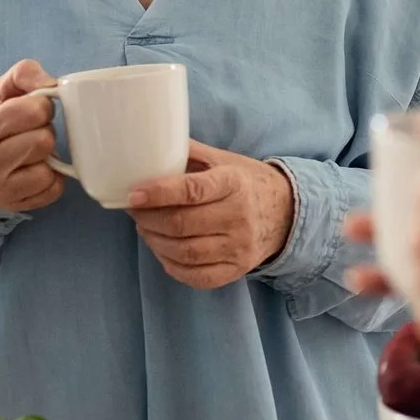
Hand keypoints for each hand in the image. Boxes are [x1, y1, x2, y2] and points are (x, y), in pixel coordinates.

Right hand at [0, 60, 65, 213]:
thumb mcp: (1, 90)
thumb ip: (26, 74)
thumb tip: (53, 84)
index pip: (37, 110)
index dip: (41, 107)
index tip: (29, 112)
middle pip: (45, 140)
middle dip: (43, 132)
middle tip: (28, 133)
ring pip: (49, 167)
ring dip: (46, 157)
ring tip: (28, 152)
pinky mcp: (14, 205)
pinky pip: (54, 189)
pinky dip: (50, 179)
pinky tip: (32, 170)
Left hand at [128, 142, 296, 289]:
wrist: (286, 212)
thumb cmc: (246, 182)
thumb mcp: (224, 160)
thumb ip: (189, 153)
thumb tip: (149, 143)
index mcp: (233, 183)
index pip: (192, 191)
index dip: (158, 194)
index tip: (133, 195)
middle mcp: (239, 216)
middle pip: (181, 224)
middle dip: (148, 219)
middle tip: (136, 211)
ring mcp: (239, 247)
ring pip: (184, 252)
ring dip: (155, 242)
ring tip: (146, 229)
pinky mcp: (237, 269)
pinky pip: (196, 276)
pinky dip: (171, 265)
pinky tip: (164, 250)